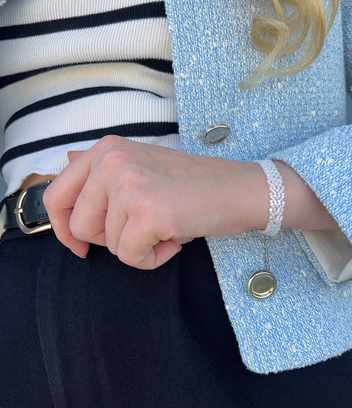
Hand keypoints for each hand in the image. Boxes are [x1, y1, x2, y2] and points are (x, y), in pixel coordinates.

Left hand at [43, 136, 268, 268]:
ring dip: (138, 247)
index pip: (57, 195)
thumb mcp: (142, 166)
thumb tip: (66, 161)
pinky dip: (152, 259)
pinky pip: (129, 257)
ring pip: (106, 245)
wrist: (239, 189)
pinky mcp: (148, 211)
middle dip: (110, 240)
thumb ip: (101, 168)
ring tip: (167, 228)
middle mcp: (112, 160)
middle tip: (146, 227)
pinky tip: (174, 239)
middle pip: (80, 227)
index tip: (80, 246)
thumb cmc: (192, 186)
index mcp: (107, 149)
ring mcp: (129, 184)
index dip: (62, 228)